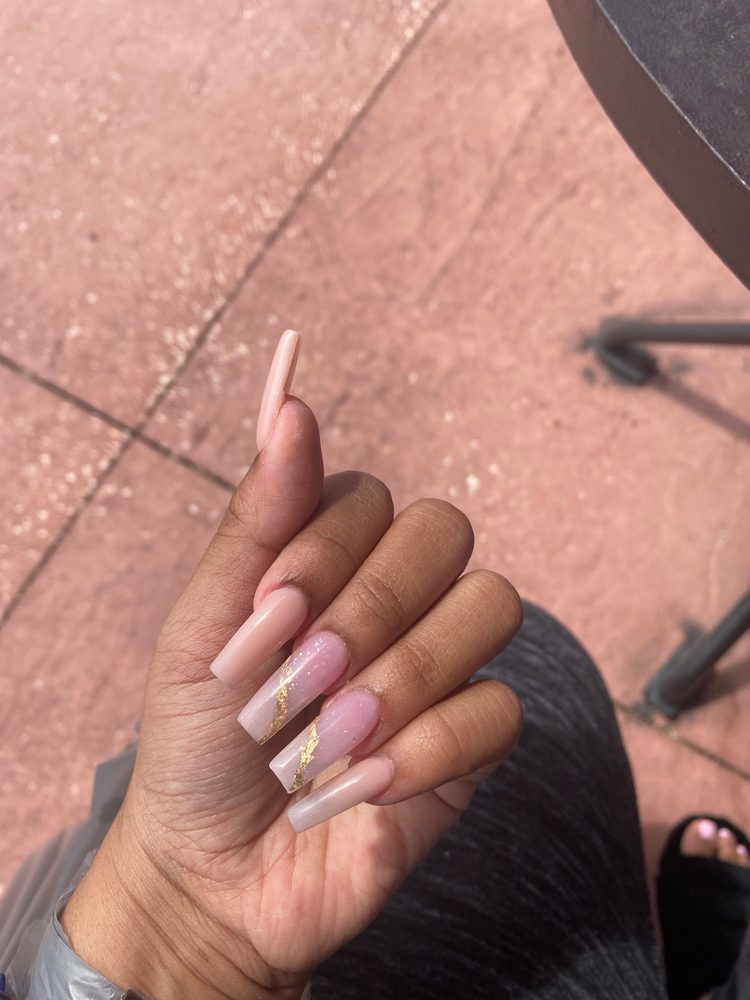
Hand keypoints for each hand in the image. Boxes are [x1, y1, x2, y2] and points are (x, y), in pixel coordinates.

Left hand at [61, 332, 522, 999]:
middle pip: (445, 533)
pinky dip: (427, 750)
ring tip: (329, 740)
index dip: (325, 548)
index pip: (372, 497)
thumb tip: (292, 404)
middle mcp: (398, 598)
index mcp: (333, 558)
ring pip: (492, 605)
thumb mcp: (203, 625)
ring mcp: (442, 665)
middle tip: (302, 678)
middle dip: (369, 608)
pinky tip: (363, 788)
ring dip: (402, 678)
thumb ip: (257, 519)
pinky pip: (499, 709)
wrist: (212, 871)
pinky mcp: (471, 742)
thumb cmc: (198, 739)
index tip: (266, 613)